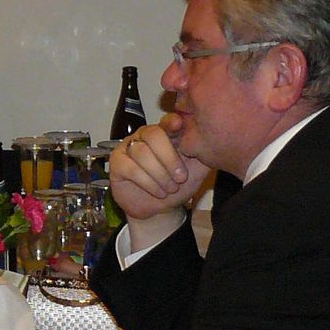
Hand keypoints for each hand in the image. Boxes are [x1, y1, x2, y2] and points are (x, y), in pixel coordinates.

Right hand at [108, 121, 207, 249]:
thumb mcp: (197, 170)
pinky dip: (147, 182)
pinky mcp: (116, 163)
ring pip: (142, 153)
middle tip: (181, 178)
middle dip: (169, 158)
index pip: (166, 121)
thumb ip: (203, 152)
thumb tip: (212, 139)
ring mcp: (128, 148)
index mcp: (165, 133)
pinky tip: (158, 191)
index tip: (179, 125)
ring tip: (170, 189)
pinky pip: (130, 168)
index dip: (171, 122)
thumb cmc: (177, 186)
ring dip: (160, 174)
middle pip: (153, 134)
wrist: (159, 209)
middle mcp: (144, 136)